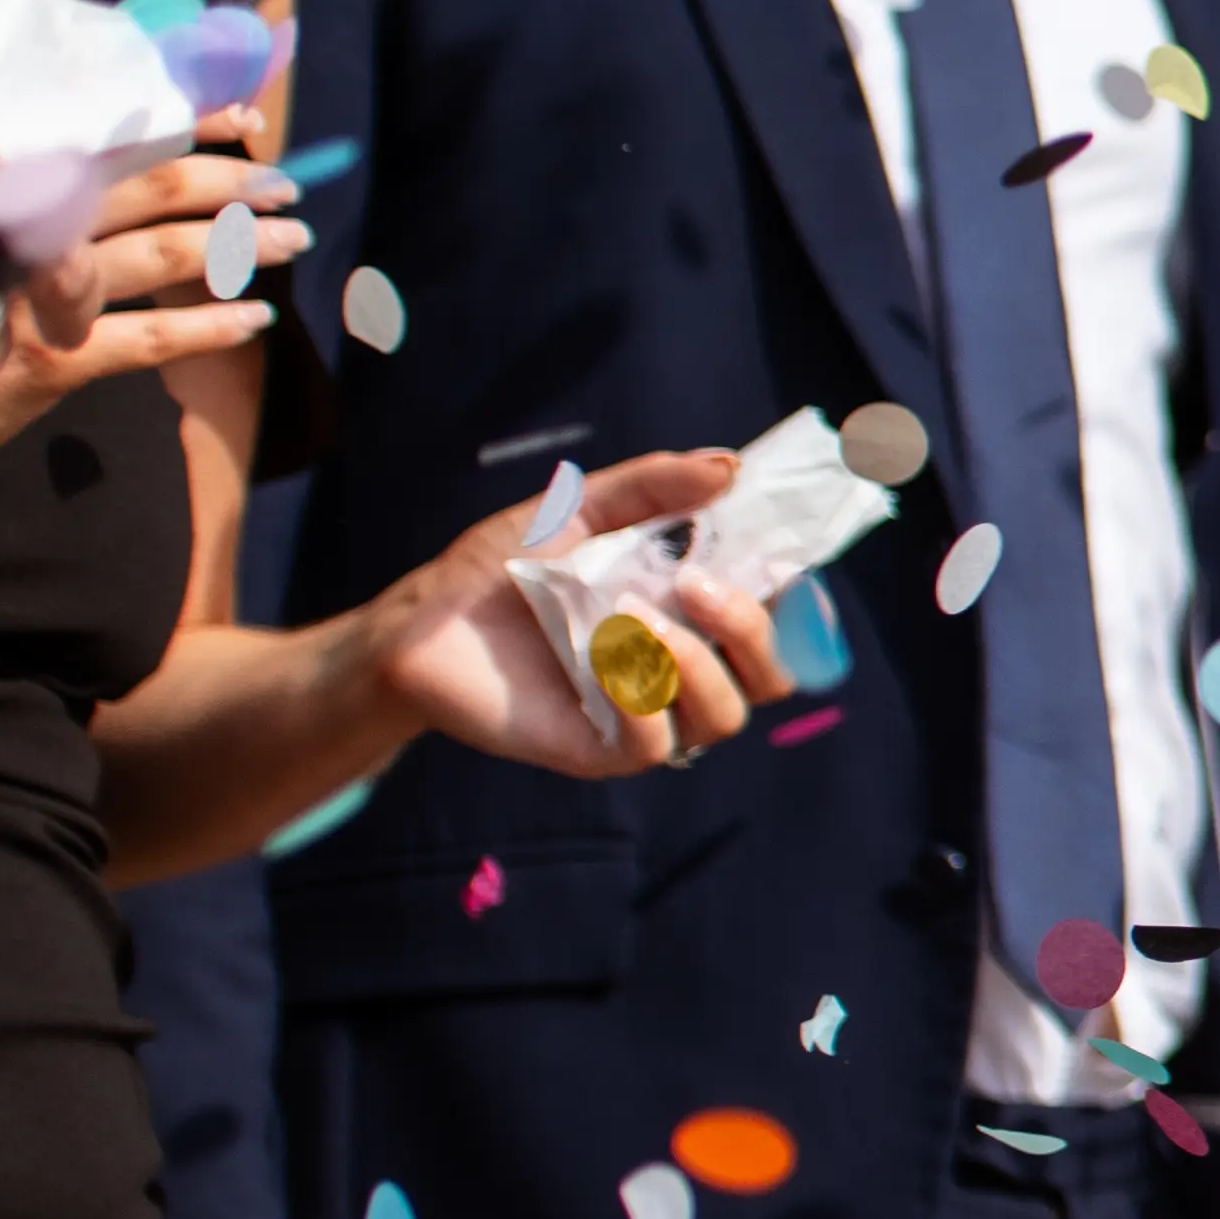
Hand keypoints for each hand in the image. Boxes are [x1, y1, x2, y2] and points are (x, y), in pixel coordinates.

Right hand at [0, 148, 294, 477]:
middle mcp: (15, 230)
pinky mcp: (43, 362)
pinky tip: (255, 320)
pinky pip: (146, 339)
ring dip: (238, 245)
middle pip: (147, 189)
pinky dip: (208, 328)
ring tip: (293, 238)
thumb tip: (16, 142)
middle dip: (229, 181)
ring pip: (161, 255)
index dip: (182, 124)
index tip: (244, 118)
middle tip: (286, 181)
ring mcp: (32, 297)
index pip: (103, 139)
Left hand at [331, 447, 795, 778]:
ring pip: (724, 715)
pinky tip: (597, 655)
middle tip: (697, 582)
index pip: (780, 621)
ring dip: (693, 663)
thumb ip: (654, 486)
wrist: (419, 623)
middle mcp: (681, 670)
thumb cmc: (501, 569)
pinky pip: (654, 744)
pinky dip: (638, 697)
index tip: (788, 557)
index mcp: (691, 615)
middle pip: (770, 676)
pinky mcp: (600, 751)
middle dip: (751, 627)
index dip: (800, 598)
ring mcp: (645, 714)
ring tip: (630, 617)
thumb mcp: (580, 510)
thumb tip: (731, 466)